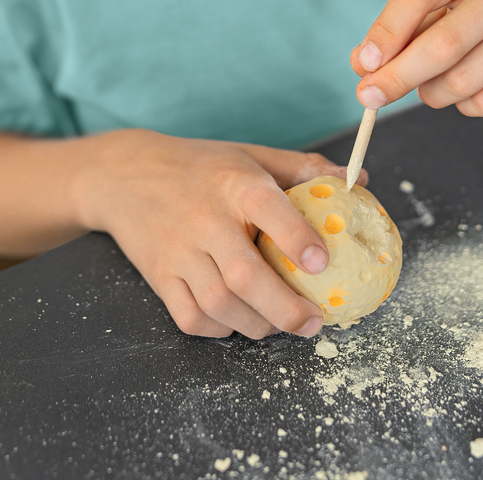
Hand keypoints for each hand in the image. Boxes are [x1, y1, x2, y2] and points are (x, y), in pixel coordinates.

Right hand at [74, 131, 366, 339]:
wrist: (123, 174)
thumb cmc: (199, 166)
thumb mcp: (250, 155)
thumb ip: (303, 169)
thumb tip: (359, 179)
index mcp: (234, 183)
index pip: (267, 209)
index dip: (297, 239)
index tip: (322, 264)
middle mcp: (204, 218)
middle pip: (244, 274)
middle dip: (284, 308)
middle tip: (315, 322)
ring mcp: (178, 251)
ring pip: (219, 303)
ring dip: (257, 324)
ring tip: (284, 325)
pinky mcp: (158, 276)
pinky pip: (191, 317)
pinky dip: (220, 328)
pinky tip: (239, 321)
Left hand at [350, 0, 482, 117]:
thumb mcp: (452, 2)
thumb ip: (406, 29)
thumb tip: (363, 65)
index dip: (385, 31)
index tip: (363, 63)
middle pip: (439, 44)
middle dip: (397, 77)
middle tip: (370, 97)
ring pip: (459, 81)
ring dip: (434, 94)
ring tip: (439, 84)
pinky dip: (465, 105)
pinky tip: (476, 88)